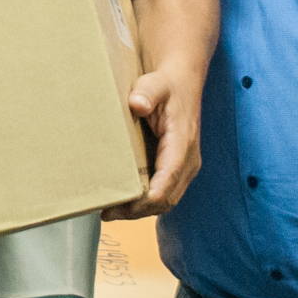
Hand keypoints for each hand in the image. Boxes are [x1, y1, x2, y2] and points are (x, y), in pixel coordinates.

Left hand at [101, 65, 201, 220]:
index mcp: (183, 141)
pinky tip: (124, 204)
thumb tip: (137, 104)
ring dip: (141, 211)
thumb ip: (147, 93)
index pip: (171, 173)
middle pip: (168, 196)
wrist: (182, 85)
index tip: (137, 204)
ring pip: (166, 201)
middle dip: (140, 209)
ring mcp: (184, 167)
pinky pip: (164, 194)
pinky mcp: (177, 170)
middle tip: (109, 213)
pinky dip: (145, 204)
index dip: (156, 192)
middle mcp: (188, 160)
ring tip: (111, 213)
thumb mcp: (155, 84)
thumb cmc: (166, 85)